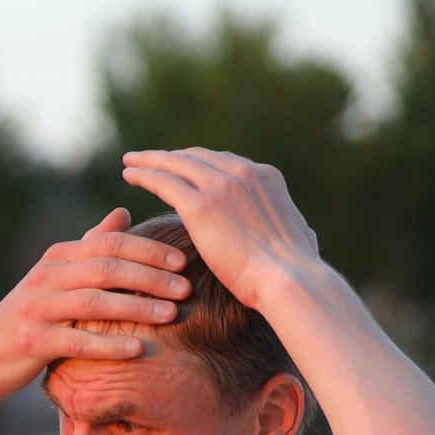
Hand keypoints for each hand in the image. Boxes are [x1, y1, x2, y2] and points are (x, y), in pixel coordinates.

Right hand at [0, 209, 191, 399]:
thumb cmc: (30, 317)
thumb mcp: (57, 277)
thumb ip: (90, 247)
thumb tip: (123, 214)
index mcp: (58, 257)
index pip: (111, 243)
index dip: (150, 250)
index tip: (184, 261)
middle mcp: (47, 277)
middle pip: (107, 268)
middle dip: (151, 277)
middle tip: (187, 288)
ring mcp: (37, 308)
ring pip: (95, 303)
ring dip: (137, 308)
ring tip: (171, 315)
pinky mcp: (32, 341)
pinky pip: (78, 342)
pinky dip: (110, 345)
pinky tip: (139, 349)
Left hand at [119, 148, 321, 309]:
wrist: (288, 278)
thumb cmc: (295, 270)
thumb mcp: (301, 238)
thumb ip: (298, 230)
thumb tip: (306, 235)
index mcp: (266, 178)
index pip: (224, 161)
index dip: (198, 162)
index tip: (181, 165)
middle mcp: (243, 173)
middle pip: (197, 156)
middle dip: (171, 156)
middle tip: (149, 158)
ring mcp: (221, 186)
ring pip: (176, 164)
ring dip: (150, 160)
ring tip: (130, 161)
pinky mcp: (200, 205)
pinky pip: (163, 181)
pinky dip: (143, 175)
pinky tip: (129, 175)